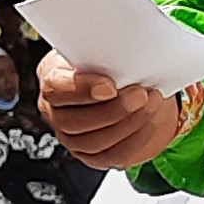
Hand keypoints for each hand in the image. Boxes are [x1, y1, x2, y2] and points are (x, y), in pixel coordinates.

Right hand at [40, 55, 178, 169]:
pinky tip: (149, 121)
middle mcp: (55, 112)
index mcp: (52, 79)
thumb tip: (127, 51)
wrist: (122, 83)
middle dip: (113, 110)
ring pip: (95, 142)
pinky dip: (135, 138)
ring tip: (151, 102)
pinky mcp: (92, 155)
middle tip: (140, 94)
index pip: (56, 89)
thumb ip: (104, 50)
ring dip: (129, 123)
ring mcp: (71, 138)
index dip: (82, 89)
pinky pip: (112, 156)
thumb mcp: (101, 47)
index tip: (110, 86)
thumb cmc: (107, 61)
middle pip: (74, 122)